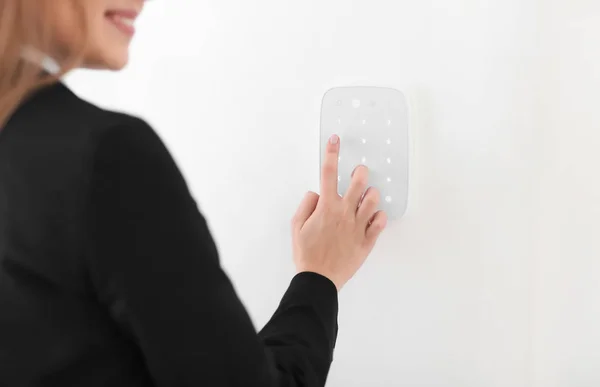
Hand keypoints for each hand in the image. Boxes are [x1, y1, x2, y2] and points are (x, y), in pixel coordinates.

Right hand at [291, 134, 387, 290]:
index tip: (335, 140)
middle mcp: (344, 213)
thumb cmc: (306, 253)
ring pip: (374, 200)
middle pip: (359, 181)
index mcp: (326, 207)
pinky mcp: (367, 240)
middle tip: (358, 173)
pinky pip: (380, 222)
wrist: (318, 279)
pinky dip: (379, 216)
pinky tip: (373, 217)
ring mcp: (358, 226)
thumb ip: (306, 204)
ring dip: (371, 194)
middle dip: (360, 172)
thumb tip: (317, 194)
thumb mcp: (297, 226)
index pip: (328, 172)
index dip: (331, 153)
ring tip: (366, 197)